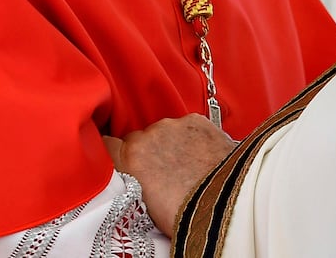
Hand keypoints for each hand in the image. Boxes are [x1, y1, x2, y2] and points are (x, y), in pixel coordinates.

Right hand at [105, 114, 234, 236]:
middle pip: (137, 139)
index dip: (114, 153)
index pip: (107, 144)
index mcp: (131, 158)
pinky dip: (191, 137)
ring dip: (169, 143)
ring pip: (162, 131)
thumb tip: (130, 178)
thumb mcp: (144, 205)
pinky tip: (201, 155)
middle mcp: (150, 135)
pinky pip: (186, 126)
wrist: (227, 203)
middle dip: (146, 152)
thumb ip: (131, 182)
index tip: (120, 160)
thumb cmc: (185, 214)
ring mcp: (175, 125)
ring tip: (186, 165)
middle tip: (161, 172)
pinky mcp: (197, 120)